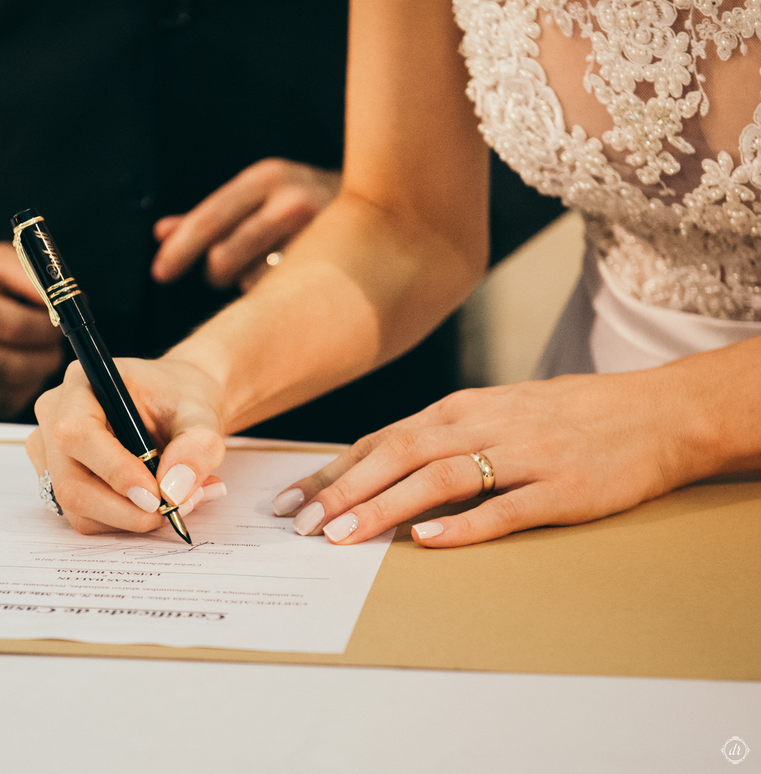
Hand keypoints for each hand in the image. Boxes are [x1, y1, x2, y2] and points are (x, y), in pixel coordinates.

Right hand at [0, 243, 64, 419]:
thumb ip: (32, 276)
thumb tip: (70, 305)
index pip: (14, 327)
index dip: (48, 329)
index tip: (61, 323)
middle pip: (12, 366)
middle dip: (46, 358)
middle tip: (55, 347)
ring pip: (8, 391)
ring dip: (35, 376)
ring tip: (37, 356)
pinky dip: (16, 392)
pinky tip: (16, 372)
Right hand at [26, 358, 228, 534]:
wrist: (176, 406)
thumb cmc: (181, 400)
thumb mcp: (203, 415)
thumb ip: (196, 447)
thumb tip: (173, 491)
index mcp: (82, 383)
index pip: (77, 433)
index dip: (114, 470)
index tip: (156, 495)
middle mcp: (55, 416)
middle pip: (70, 482)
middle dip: (125, 509)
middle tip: (173, 510)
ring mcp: (50, 452)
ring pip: (77, 507)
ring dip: (130, 517)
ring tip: (178, 502)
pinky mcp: (58, 480)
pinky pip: (84, 516)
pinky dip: (124, 519)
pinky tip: (156, 503)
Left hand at [151, 158, 339, 290]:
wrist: (387, 204)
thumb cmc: (304, 202)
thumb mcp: (257, 196)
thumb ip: (210, 216)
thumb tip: (161, 232)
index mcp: (267, 178)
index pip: (209, 219)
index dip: (179, 250)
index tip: (159, 273)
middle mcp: (293, 201)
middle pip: (224, 257)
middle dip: (214, 271)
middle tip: (221, 271)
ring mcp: (318, 235)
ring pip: (252, 281)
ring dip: (247, 281)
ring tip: (266, 267)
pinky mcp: (334, 265)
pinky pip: (283, 295)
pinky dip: (276, 292)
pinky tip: (292, 277)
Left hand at [270, 370, 704, 547]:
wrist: (657, 411)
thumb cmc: (567, 415)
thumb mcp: (496, 411)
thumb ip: (442, 436)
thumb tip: (377, 465)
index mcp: (462, 409)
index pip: (382, 440)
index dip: (333, 471)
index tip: (290, 501)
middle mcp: (484, 425)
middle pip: (399, 455)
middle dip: (344, 490)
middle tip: (301, 524)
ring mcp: (523, 455)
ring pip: (441, 478)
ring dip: (386, 506)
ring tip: (344, 536)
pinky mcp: (563, 489)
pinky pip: (506, 508)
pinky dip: (464, 524)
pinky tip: (427, 540)